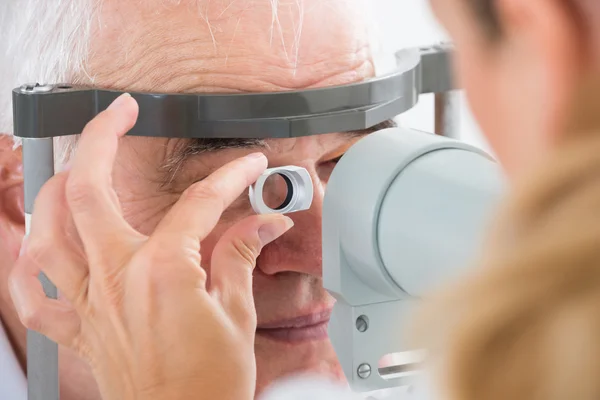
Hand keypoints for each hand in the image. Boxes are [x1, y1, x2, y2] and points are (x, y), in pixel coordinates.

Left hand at [8, 93, 293, 399]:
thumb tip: (265, 222)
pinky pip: (34, 299)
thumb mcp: (238, 313)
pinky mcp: (82, 330)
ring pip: (47, 234)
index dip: (230, 178)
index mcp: (162, 272)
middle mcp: (116, 279)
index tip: (248, 167)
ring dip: (53, 192)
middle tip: (120, 112)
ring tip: (74, 169)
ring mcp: (91, 303)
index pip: (200, 205)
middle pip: (88, 191)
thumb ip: (243, 255)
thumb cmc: (210, 384)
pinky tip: (37, 250)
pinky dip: (27, 270)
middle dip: (101, 138)